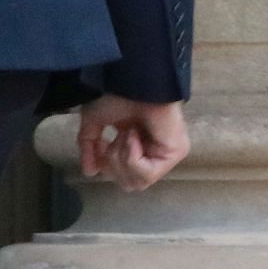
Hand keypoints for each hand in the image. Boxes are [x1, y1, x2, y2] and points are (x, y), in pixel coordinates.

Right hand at [75, 95, 189, 191]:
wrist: (130, 83)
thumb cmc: (115, 96)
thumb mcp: (95, 125)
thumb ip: (90, 149)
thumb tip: (89, 173)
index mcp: (139, 147)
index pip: (122, 178)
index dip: (106, 165)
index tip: (102, 144)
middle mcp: (156, 153)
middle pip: (129, 185)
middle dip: (113, 164)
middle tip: (114, 139)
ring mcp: (167, 154)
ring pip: (137, 182)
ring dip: (121, 157)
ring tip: (125, 133)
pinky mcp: (175, 152)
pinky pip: (147, 173)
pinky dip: (132, 155)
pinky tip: (133, 135)